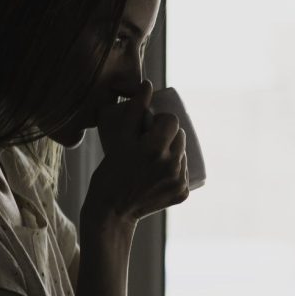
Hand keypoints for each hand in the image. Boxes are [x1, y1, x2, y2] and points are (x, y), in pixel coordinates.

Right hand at [84, 80, 188, 225]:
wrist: (112, 211)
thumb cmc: (110, 172)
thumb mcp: (118, 139)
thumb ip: (134, 110)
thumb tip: (148, 84)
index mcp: (155, 148)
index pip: (172, 121)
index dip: (161, 121)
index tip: (149, 128)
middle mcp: (171, 164)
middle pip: (180, 136)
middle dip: (167, 136)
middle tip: (149, 143)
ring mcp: (179, 181)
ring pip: (183, 153)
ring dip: (172, 151)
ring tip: (154, 158)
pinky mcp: (183, 193)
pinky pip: (184, 172)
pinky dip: (175, 170)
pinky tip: (160, 173)